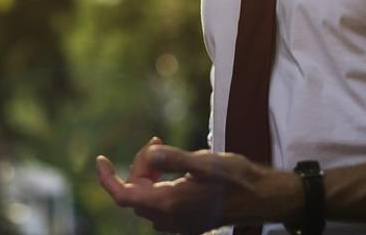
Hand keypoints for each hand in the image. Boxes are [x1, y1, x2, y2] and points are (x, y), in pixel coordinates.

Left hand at [96, 144, 301, 233]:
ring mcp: (179, 223)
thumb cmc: (238, 178)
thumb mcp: (207, 162)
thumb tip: (150, 153)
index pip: (123, 196)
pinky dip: (160, 182)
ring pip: (147, 197)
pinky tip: (175, 167)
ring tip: (164, 149)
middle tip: (158, 142)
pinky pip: (161, 202)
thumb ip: (176, 159)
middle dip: (139, 166)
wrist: (265, 198)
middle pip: (135, 193)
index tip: (100, 159)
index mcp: (170, 204)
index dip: (107, 179)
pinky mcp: (188, 220)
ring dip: (149, 173)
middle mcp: (171, 219)